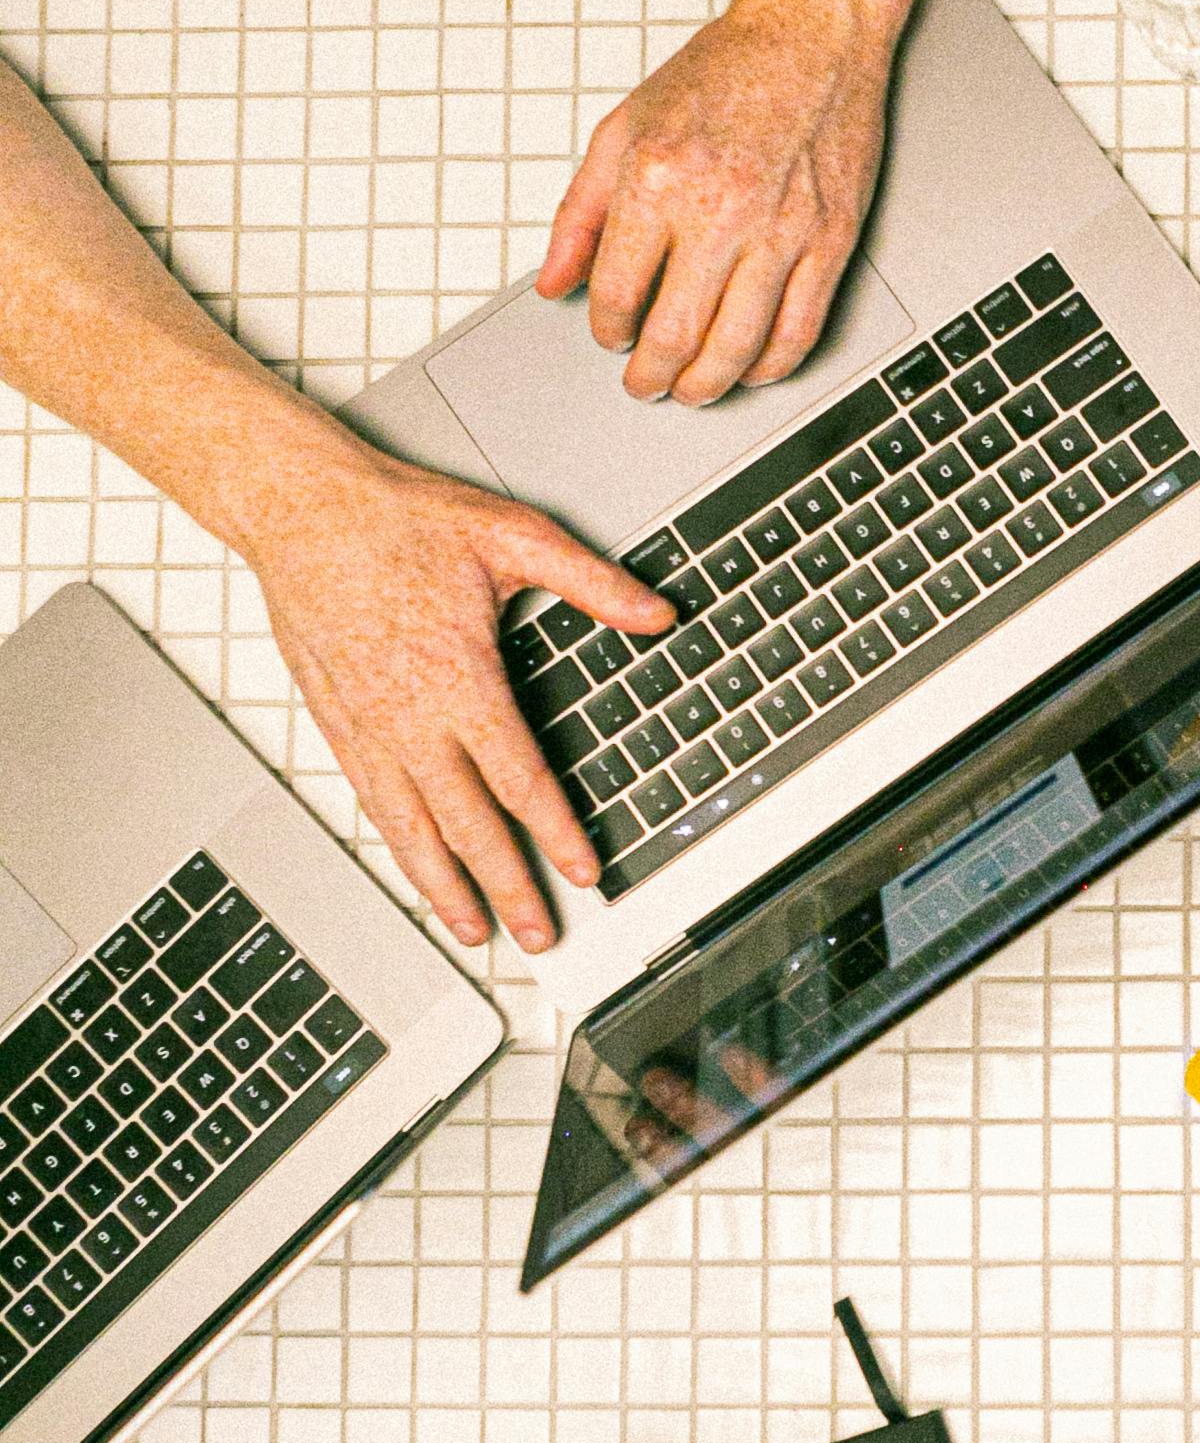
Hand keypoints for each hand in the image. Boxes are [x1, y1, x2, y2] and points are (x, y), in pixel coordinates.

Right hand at [247, 433, 674, 952]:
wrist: (300, 508)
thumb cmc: (398, 518)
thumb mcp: (512, 536)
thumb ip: (591, 583)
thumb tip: (656, 614)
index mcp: (459, 679)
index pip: (518, 779)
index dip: (554, 834)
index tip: (583, 872)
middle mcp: (409, 717)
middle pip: (466, 825)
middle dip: (506, 887)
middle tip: (538, 934)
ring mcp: (366, 726)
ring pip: (410, 827)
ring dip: (444, 885)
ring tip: (472, 929)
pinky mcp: (335, 722)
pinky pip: (372, 801)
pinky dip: (398, 845)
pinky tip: (416, 866)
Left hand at [537, 0, 895, 407]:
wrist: (812, 34)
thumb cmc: (724, 72)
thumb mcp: (624, 127)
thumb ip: (581, 212)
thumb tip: (554, 283)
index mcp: (659, 178)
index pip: (616, 292)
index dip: (607, 329)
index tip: (612, 335)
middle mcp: (720, 208)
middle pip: (674, 334)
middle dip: (650, 375)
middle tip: (644, 384)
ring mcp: (782, 229)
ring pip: (737, 346)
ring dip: (707, 384)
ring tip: (691, 390)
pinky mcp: (831, 238)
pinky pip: (800, 328)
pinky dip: (772, 365)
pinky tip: (753, 368)